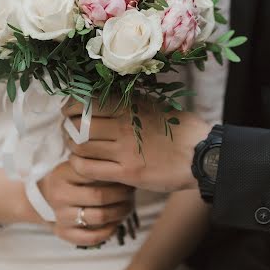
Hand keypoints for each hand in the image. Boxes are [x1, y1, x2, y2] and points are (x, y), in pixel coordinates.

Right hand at [39, 161, 133, 245]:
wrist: (38, 198)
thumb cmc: (64, 177)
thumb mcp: (72, 164)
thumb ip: (90, 162)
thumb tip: (122, 162)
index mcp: (63, 174)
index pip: (94, 173)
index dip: (115, 174)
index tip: (127, 174)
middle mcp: (60, 195)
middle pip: (99, 196)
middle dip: (122, 195)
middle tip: (132, 191)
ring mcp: (61, 216)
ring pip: (99, 218)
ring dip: (119, 213)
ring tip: (128, 206)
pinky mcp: (63, 233)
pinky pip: (91, 237)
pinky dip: (108, 232)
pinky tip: (115, 223)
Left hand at [64, 100, 209, 192]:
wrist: (202, 155)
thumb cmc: (181, 129)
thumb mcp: (155, 105)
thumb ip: (131, 102)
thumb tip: (108, 96)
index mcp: (130, 106)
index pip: (87, 102)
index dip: (71, 106)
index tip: (68, 110)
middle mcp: (123, 125)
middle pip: (79, 124)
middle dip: (68, 127)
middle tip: (67, 130)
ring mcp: (124, 150)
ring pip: (81, 147)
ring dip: (71, 147)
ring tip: (73, 148)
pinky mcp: (127, 173)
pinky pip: (90, 169)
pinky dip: (78, 166)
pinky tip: (81, 165)